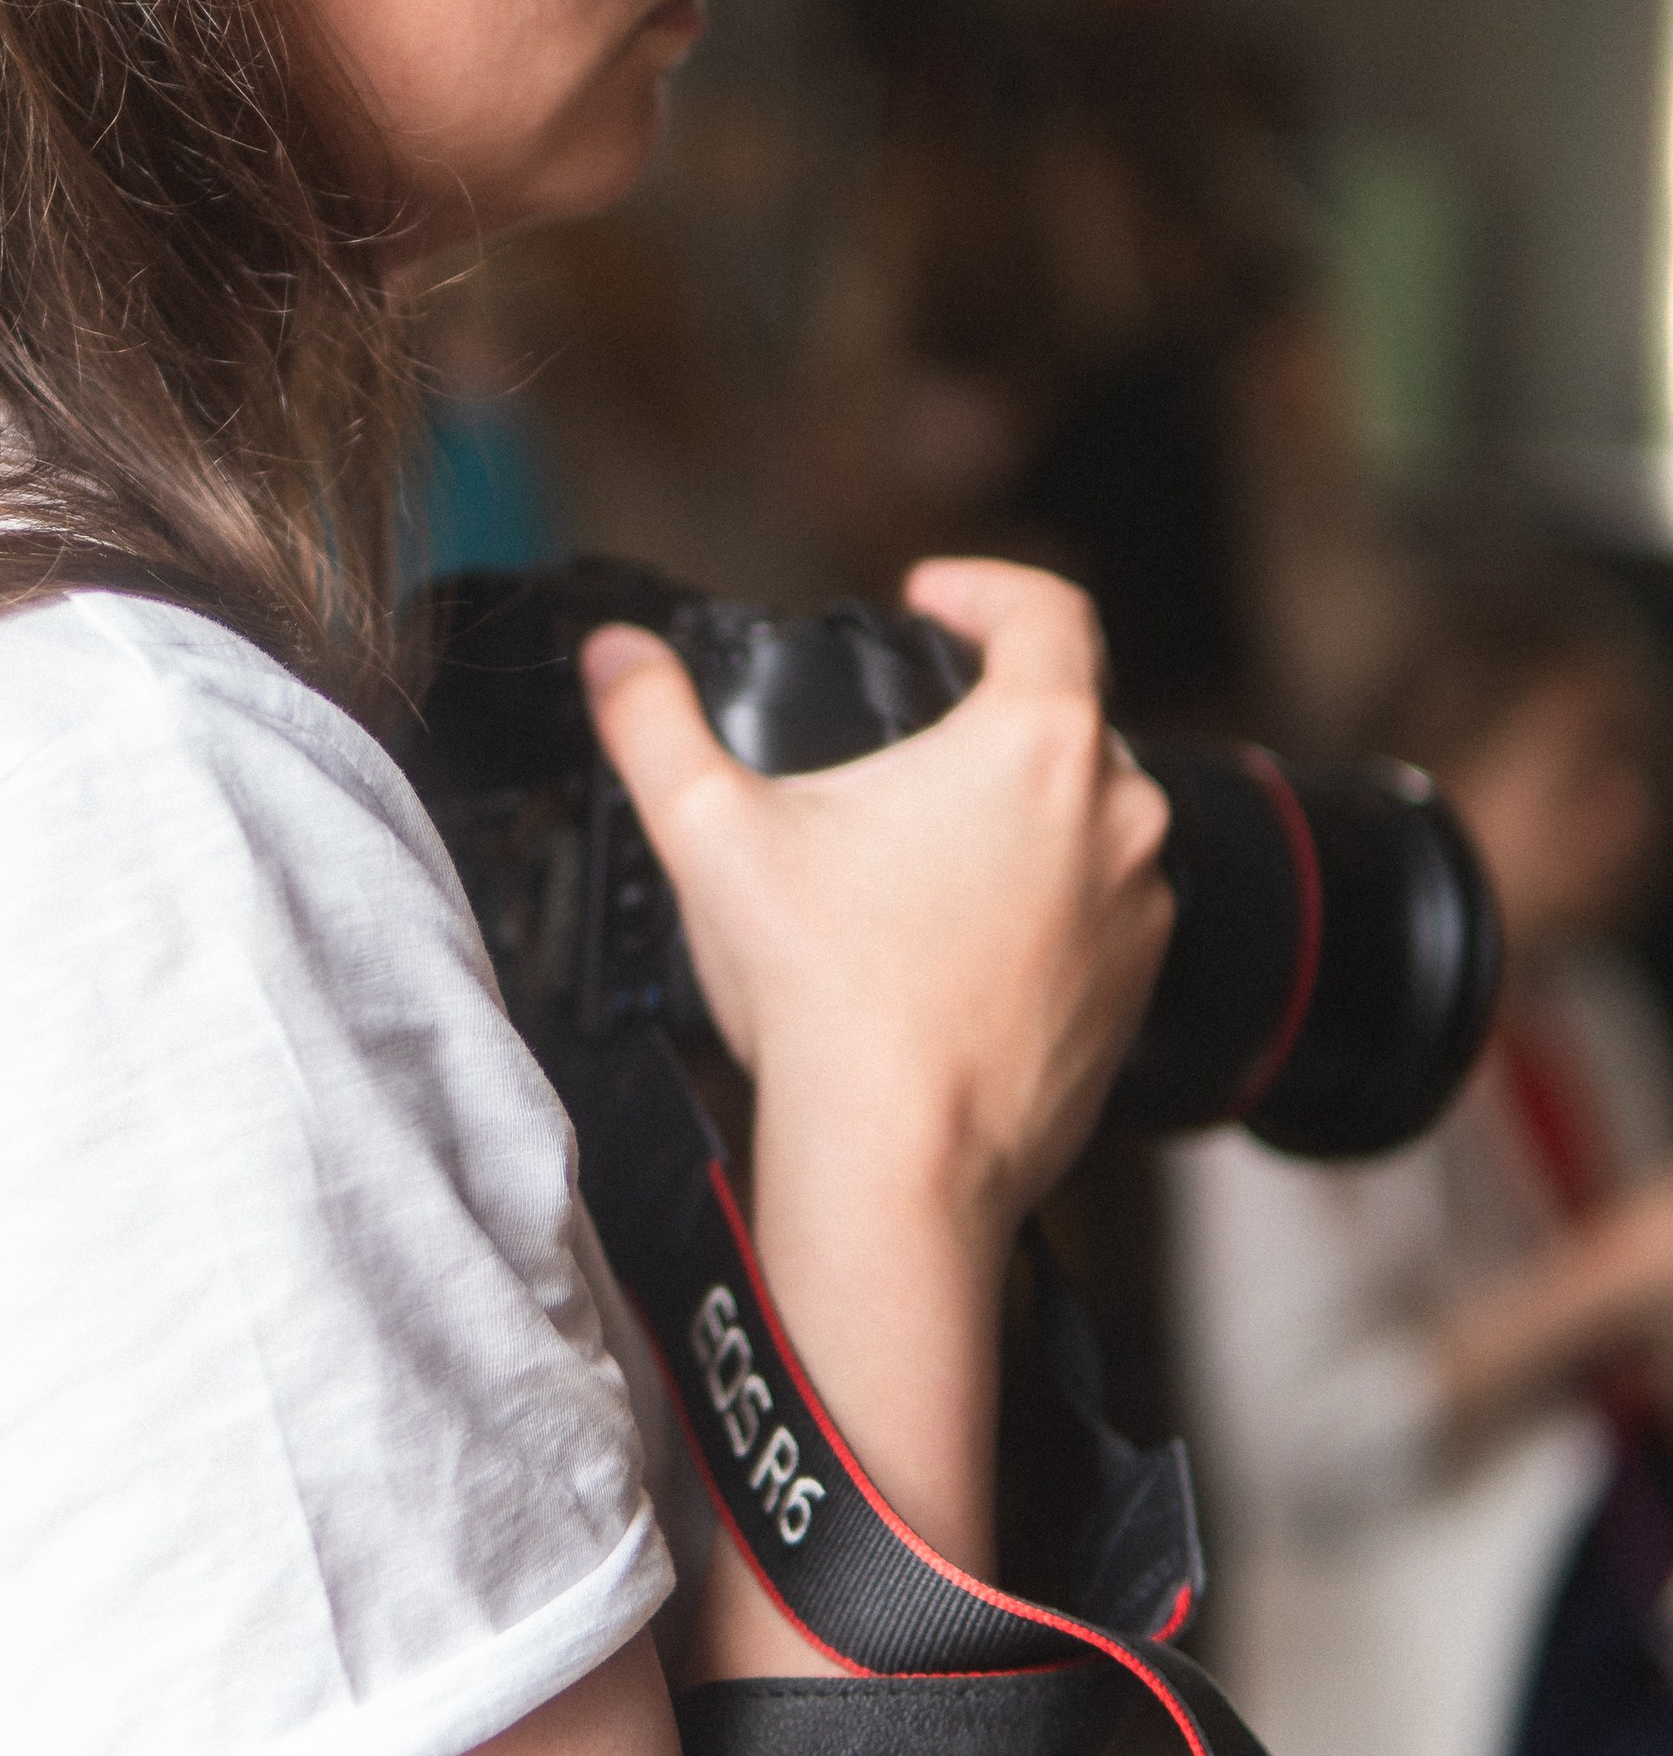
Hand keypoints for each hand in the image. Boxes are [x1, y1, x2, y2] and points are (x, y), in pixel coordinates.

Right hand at [581, 560, 1170, 1257]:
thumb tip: (615, 655)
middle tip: (897, 757)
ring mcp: (1142, 906)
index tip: (930, 603)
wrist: (901, 1167)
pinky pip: (1099, 911)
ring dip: (1017, 820)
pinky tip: (951, 947)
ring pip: (1086, 819)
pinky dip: (1040, 907)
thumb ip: (653, 721)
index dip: (982, 588)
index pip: (1047, 609)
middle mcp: (1119, 811)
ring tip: (914, 862)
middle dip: (983, 720)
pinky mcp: (1138, 987)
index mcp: (1038, 741)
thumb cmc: (824, 997)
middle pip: (1063, 718)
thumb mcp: (711, 832)